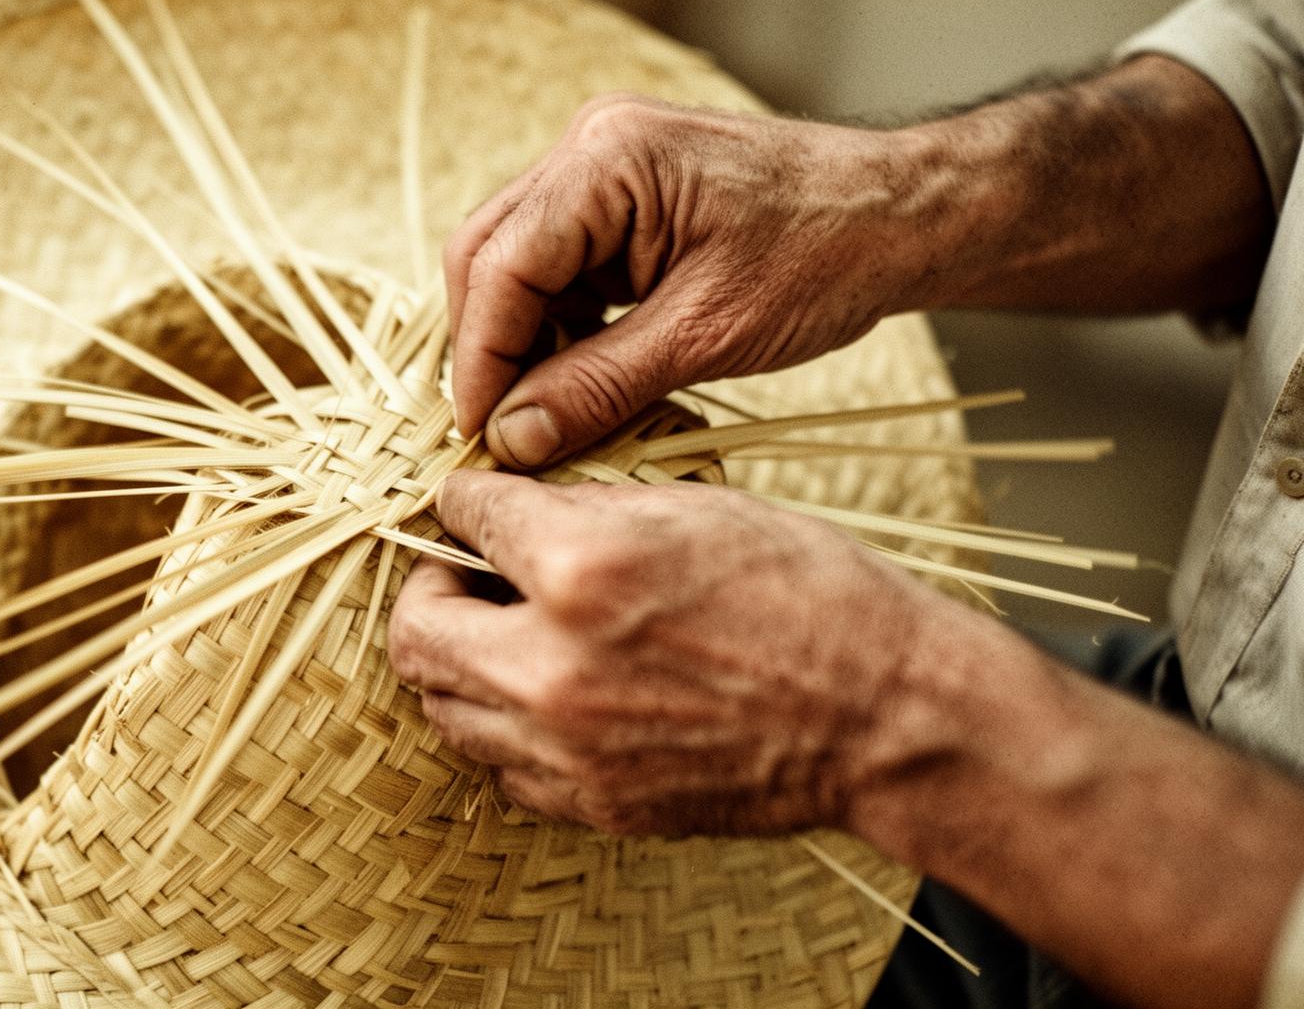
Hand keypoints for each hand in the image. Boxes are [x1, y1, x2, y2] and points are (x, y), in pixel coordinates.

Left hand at [385, 468, 986, 836]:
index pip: (464, 518)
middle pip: (415, 631)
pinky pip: (502, 766)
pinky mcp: (595, 804)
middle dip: (428, 588)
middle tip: (465, 573)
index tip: (471, 502)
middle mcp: (552, 667)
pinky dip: (506, 727)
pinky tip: (549, 695)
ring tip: (503, 635)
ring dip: (457, 662)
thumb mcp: (697, 508)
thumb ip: (587, 507)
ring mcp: (567, 748)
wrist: (889, 717)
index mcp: (579, 571)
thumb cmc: (813, 595)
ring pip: (444, 709)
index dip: (462, 500)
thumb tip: (518, 505)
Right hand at [445, 94, 942, 468]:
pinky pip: (558, 268)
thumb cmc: (827, 257)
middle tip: (501, 435)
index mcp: (607, 158)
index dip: (480, 360)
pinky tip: (576, 380)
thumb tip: (512, 440)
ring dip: (521, 343)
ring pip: (515, 266)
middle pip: (489, 257)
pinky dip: (557, 328)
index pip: (500, 265)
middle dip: (490, 351)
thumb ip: (596, 386)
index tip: (482, 438)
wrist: (904, 217)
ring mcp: (602, 168)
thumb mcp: (705, 335)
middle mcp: (589, 147)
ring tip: (541, 418)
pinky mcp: (621, 200)